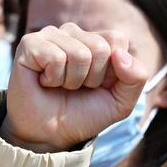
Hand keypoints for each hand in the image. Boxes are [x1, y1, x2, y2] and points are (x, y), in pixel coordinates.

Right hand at [0, 23, 149, 152]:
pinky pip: (55, 57)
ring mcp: (51, 35)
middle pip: (100, 48)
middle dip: (92, 78)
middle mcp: (75, 32)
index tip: (98, 84)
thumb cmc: (84, 113)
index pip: (118, 40)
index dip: (112, 71)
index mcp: (98, 39)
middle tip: (76, 87)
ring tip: (60, 85)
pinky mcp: (30, 44)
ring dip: (72, 80)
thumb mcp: (122, 101)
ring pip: (79, 54)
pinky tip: (44, 82)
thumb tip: (120, 54)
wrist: (51, 134)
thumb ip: (136, 78)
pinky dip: (53, 78)